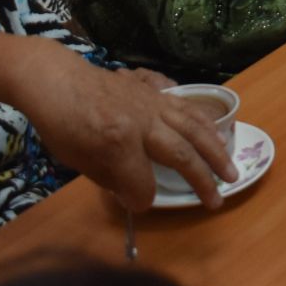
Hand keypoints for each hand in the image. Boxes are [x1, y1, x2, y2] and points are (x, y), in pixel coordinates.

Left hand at [13, 53, 236, 211]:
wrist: (55, 80)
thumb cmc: (60, 124)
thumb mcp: (78, 160)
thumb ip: (111, 178)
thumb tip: (136, 194)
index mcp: (120, 143)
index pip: (143, 182)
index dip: (143, 198)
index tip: (141, 205)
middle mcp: (144, 121)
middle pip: (182, 153)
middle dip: (203, 178)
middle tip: (220, 198)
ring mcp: (152, 102)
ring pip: (193, 125)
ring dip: (215, 147)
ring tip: (229, 165)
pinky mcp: (152, 90)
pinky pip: (183, 102)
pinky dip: (200, 115)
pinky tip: (211, 126)